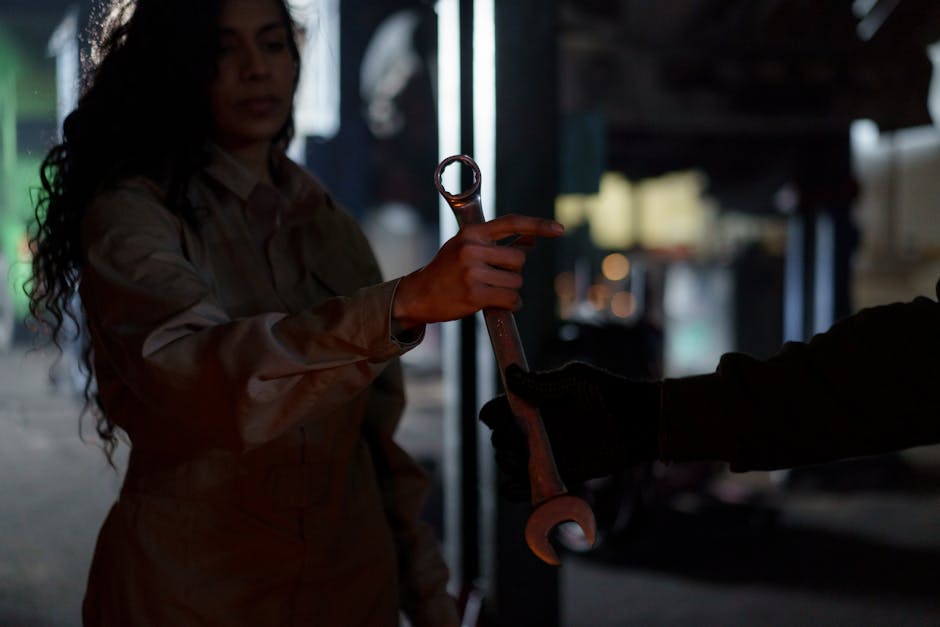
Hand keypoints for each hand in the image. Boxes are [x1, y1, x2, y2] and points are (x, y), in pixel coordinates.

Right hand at [392, 214, 562, 327]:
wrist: (418, 294)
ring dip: (510, 290)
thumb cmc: (446, 271)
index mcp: (472, 233)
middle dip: (512, 272)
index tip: (559, 229)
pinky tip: (498, 304)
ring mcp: (473, 272)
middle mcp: (472, 249)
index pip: (512, 223)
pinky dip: (511, 304)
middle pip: (519, 259)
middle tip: (493, 278)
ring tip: (489, 291)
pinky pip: (511, 299)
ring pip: (516, 281)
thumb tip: (530, 239)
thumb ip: (495, 243)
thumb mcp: (465, 248)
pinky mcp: (475, 294)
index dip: (538, 225)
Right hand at [479, 362, 660, 501]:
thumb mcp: (573, 381)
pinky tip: (519, 484)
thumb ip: (541, 383)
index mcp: (532, 404)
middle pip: (500, 440)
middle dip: (500, 442)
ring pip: (509, 465)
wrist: (636, 421)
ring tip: (521, 459)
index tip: (494, 417)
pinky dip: (515, 491)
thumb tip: (510, 375)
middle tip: (514, 440)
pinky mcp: (557, 475)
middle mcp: (533, 430)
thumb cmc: (607, 392)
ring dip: (508, 464)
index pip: (499, 412)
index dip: (492, 415)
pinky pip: (526, 489)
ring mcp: (544, 455)